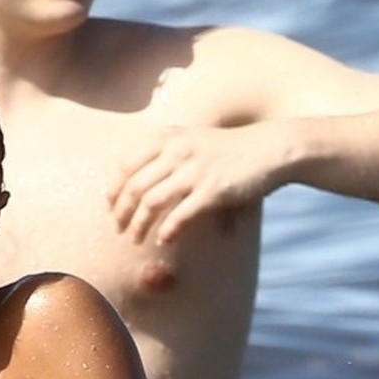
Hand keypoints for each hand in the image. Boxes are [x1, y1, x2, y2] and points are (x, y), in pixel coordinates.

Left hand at [109, 122, 283, 244]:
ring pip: (151, 202)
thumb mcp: (191, 141)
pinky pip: (180, 216)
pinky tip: (163, 240)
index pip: (126, 163)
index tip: (110, 205)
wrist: (268, 149)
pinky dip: (167, 231)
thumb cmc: (227, 149)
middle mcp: (177, 151)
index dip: (114, 187)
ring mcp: (195, 171)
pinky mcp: (213, 191)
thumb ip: (165, 155)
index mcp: (168, 137)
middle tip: (119, 228)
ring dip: (138, 225)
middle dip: (121, 211)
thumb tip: (137, 185)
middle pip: (134, 186)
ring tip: (134, 239)